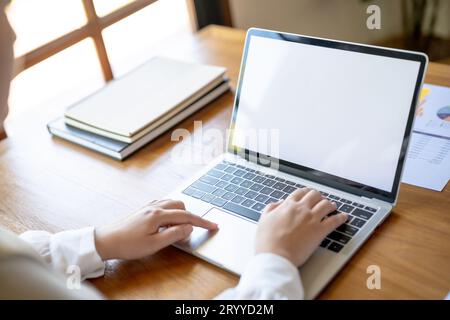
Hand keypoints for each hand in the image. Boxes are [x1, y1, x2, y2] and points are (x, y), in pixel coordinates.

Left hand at [94, 199, 217, 259]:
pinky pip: (163, 204)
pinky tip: (166, 222)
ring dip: (180, 214)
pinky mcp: (143, 209)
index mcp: (158, 215)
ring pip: (172, 203)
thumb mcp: (154, 244)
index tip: (213, 225)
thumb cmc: (128, 245)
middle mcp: (154, 207)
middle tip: (188, 233)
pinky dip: (170, 211)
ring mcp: (148, 206)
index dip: (202, 222)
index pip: (187, 216)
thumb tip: (189, 228)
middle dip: (189, 217)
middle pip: (181, 206)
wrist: (105, 240)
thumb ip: (174, 234)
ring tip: (177, 229)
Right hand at [255, 188, 347, 266]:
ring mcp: (312, 219)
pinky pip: (335, 221)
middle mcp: (301, 209)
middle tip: (321, 199)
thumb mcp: (264, 219)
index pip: (300, 192)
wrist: (276, 256)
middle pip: (315, 195)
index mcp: (288, 205)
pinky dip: (341, 218)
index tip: (308, 193)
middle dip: (319, 196)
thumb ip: (271, 208)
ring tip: (333, 206)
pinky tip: (344, 217)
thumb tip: (279, 202)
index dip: (306, 191)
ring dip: (330, 204)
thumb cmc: (268, 241)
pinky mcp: (320, 231)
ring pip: (326, 205)